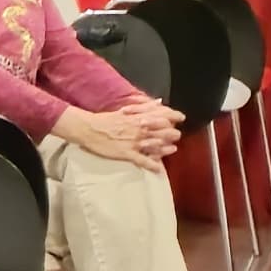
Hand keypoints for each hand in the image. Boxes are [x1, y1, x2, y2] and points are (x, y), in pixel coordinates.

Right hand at [56, 101, 181, 164]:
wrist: (88, 129)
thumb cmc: (105, 119)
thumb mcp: (126, 109)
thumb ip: (144, 106)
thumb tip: (159, 102)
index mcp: (140, 117)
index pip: (164, 115)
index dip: (175, 116)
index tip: (181, 118)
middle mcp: (140, 130)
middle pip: (164, 132)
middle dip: (173, 134)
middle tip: (176, 136)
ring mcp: (135, 142)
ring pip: (157, 146)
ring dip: (167, 149)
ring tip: (172, 149)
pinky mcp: (127, 153)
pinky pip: (143, 161)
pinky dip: (152, 165)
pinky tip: (158, 168)